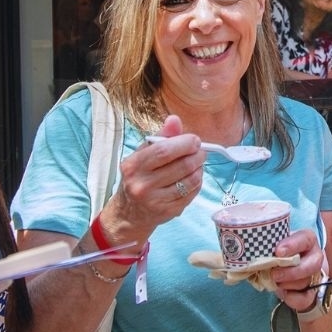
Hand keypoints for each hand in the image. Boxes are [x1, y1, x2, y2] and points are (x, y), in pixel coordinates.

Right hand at [106, 115, 203, 237]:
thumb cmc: (138, 177)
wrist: (130, 212)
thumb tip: (174, 119)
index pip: (164, 151)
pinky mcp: (167, 212)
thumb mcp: (142, 155)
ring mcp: (155, 201)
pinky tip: (193, 178)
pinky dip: (197, 183)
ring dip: (199, 169)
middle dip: (197, 155)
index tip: (194, 140)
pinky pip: (191, 193)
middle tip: (201, 151)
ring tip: (197, 164)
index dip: (185, 143)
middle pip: (182, 166)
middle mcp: (142, 184)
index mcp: (133, 166)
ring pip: (190, 181)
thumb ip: (160, 137)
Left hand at [270, 228, 326, 312]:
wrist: (282, 270)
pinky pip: (305, 299)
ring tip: (273, 282)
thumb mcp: (273, 245)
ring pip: (306, 282)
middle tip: (273, 274)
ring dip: (287, 284)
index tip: (278, 252)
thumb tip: (253, 249)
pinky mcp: (311, 293)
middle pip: (313, 264)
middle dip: (291, 271)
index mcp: (307, 240)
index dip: (293, 245)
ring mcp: (314, 276)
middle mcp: (314, 257)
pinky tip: (282, 294)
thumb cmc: (276, 253)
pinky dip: (292, 298)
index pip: (306, 239)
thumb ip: (268, 246)